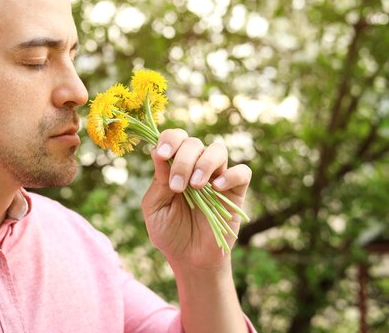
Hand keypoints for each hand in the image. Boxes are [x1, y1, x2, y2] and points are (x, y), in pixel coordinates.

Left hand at [141, 129, 251, 268]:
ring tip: (195, 186)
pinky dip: (231, 175)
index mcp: (173, 166)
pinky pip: (242, 172)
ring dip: (204, 163)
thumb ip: (157, 181)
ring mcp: (217, 176)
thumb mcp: (155, 208)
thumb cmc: (168, 232)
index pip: (173, 138)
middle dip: (182, 160)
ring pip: (217, 150)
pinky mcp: (236, 191)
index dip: (168, 140)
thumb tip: (157, 152)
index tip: (161, 154)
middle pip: (193, 143)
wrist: (189, 259)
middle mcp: (195, 166)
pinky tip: (217, 188)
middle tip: (177, 187)